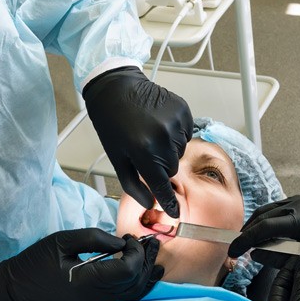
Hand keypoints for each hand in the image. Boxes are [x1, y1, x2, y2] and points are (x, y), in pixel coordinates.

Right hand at [0, 228, 163, 300]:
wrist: (13, 292)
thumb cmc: (33, 264)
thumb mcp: (61, 241)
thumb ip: (94, 238)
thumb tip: (121, 243)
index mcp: (87, 282)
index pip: (127, 269)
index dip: (136, 252)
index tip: (130, 237)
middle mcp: (95, 300)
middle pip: (135, 284)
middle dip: (147, 262)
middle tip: (153, 243)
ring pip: (133, 296)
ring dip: (147, 277)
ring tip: (156, 260)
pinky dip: (136, 287)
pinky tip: (143, 277)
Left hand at [82, 66, 193, 217]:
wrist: (116, 88)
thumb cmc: (112, 122)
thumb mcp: (116, 157)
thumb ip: (133, 184)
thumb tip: (149, 202)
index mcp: (143, 150)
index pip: (161, 184)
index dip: (168, 200)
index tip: (176, 212)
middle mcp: (162, 136)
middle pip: (171, 169)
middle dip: (160, 166)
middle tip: (145, 151)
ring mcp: (175, 122)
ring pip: (179, 152)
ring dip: (168, 149)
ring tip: (150, 134)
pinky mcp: (183, 110)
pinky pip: (186, 134)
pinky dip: (176, 135)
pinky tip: (160, 125)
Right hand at [228, 195, 299, 271]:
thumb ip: (278, 258)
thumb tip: (254, 253)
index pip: (266, 227)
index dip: (246, 239)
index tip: (234, 251)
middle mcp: (298, 204)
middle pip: (262, 217)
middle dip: (246, 234)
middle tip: (235, 249)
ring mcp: (295, 200)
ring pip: (264, 212)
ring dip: (251, 227)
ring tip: (243, 242)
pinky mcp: (293, 200)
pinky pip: (270, 210)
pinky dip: (260, 222)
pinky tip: (256, 234)